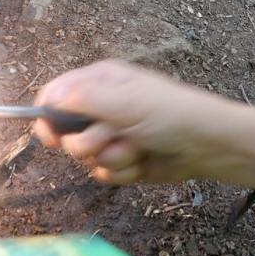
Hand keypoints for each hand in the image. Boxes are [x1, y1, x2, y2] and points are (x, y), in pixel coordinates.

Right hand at [35, 60, 254, 186]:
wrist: (207, 146)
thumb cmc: (169, 114)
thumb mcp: (126, 101)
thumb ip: (82, 99)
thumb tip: (48, 100)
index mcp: (100, 82)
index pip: (55, 95)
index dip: (48, 116)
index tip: (51, 137)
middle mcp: (102, 107)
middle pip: (65, 132)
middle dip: (89, 141)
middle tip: (113, 135)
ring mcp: (112, 136)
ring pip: (85, 157)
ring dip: (112, 157)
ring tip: (137, 147)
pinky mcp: (122, 161)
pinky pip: (103, 173)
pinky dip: (123, 171)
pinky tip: (143, 162)